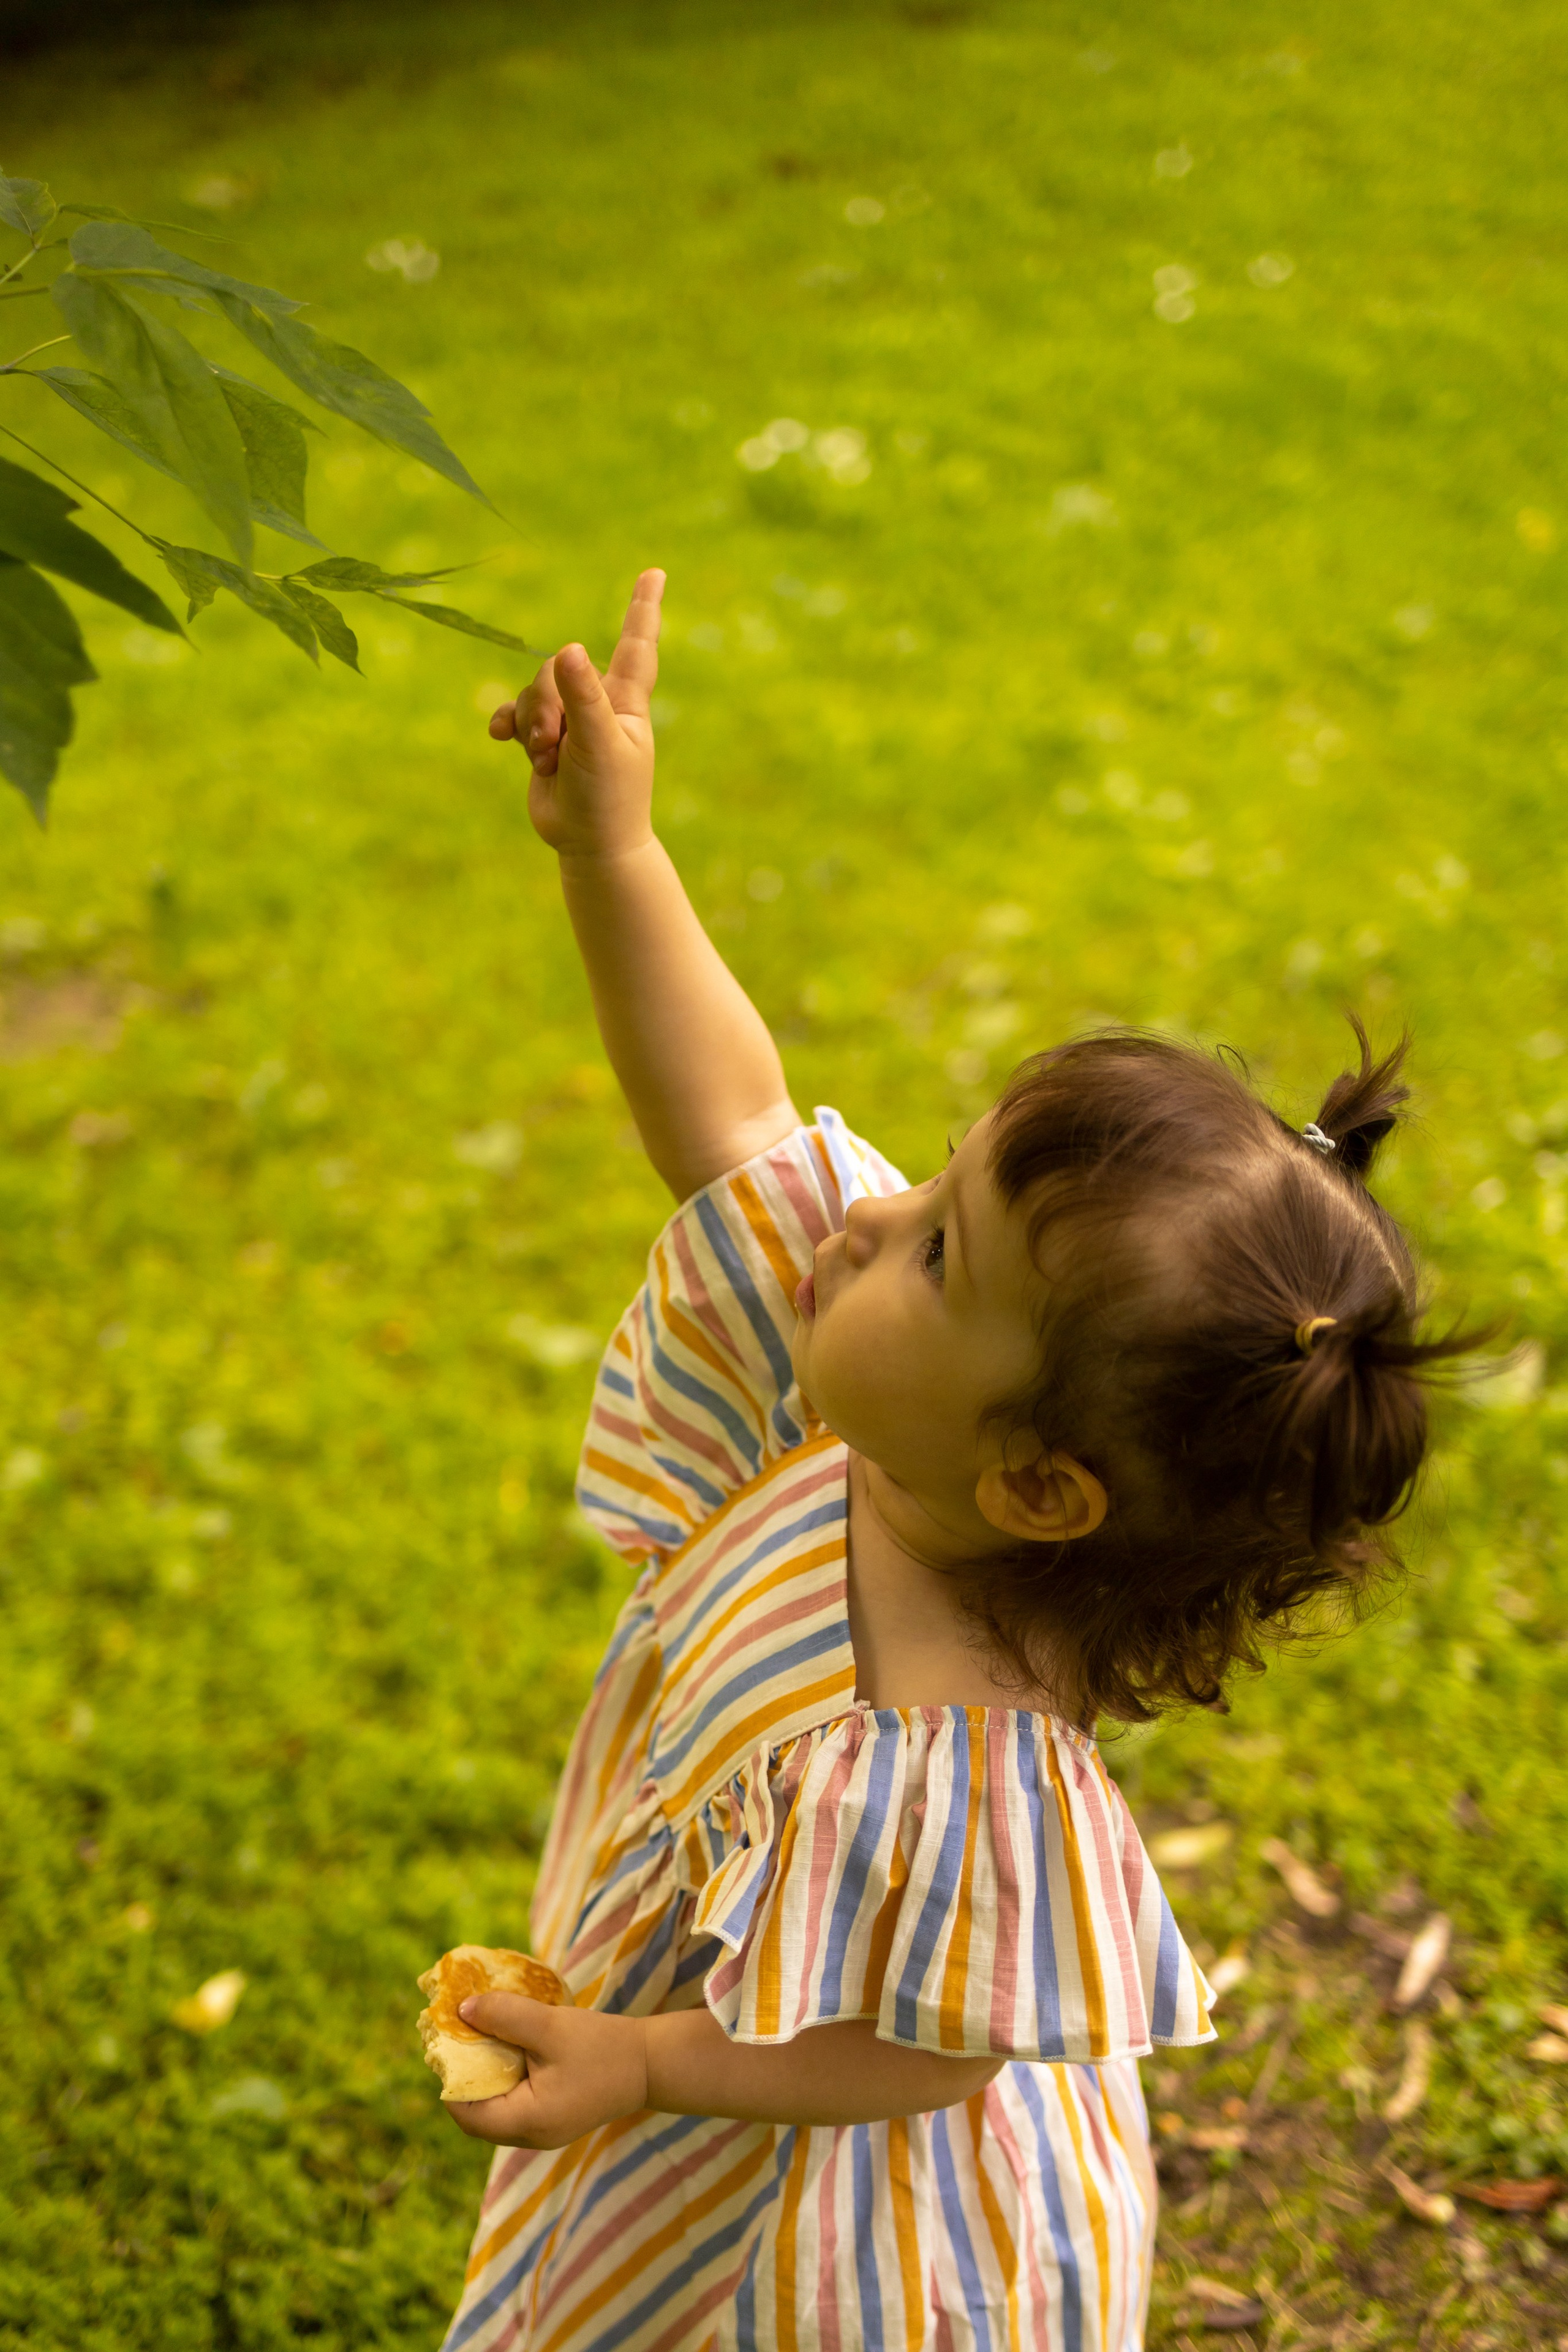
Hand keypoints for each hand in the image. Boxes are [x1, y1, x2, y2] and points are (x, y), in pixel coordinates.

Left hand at [442, 1992, 649, 2149]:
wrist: (650, 2064)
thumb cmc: (602, 2046)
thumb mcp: (550, 2025)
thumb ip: (505, 2015)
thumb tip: (462, 2010)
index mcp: (528, 2121)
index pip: (468, 2115)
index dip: (450, 2083)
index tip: (446, 2046)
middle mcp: (532, 2136)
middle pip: (479, 2117)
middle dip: (465, 2080)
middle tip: (461, 2039)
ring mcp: (544, 2132)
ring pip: (496, 2112)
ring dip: (486, 2079)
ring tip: (483, 2040)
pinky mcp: (554, 2120)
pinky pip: (515, 2106)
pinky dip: (505, 2081)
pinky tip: (511, 2050)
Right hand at [488, 568, 664, 860]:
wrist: (592, 846)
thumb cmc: (609, 799)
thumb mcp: (598, 745)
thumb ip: (583, 697)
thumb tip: (568, 648)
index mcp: (626, 701)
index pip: (636, 645)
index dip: (643, 608)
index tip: (656, 573)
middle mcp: (598, 704)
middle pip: (557, 670)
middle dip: (545, 705)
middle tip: (551, 748)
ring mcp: (569, 722)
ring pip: (533, 691)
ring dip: (530, 724)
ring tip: (545, 762)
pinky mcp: (542, 741)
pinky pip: (514, 713)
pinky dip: (507, 723)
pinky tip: (498, 737)